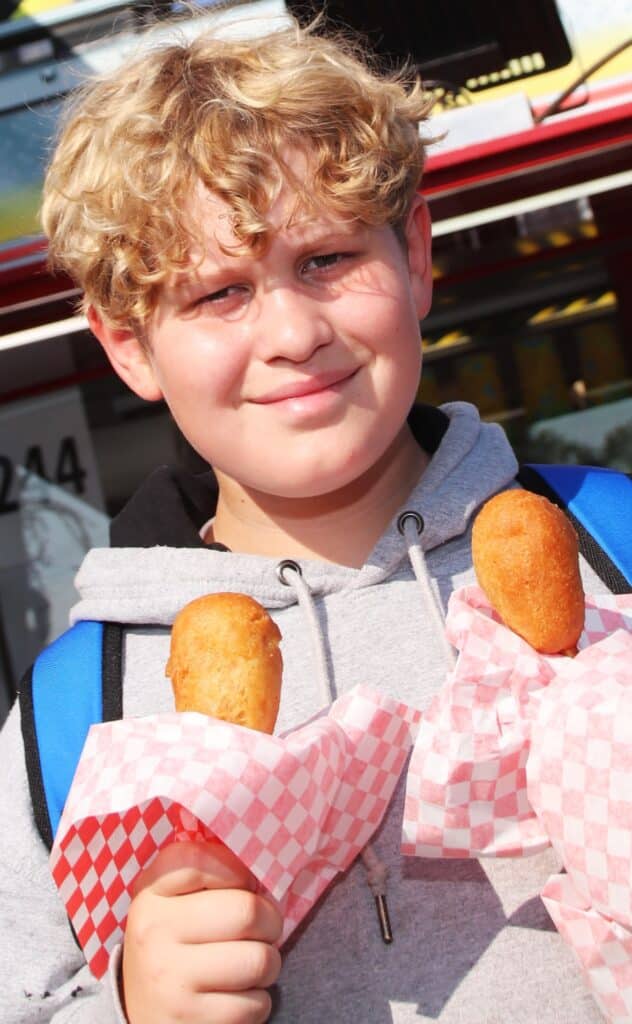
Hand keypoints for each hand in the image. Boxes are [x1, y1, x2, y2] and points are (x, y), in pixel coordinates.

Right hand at [121, 840, 282, 1023]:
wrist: (142, 1009)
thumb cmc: (175, 941)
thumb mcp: (174, 899)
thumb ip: (209, 872)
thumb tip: (264, 861)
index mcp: (151, 894)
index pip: (201, 859)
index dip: (237, 869)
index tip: (242, 884)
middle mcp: (154, 933)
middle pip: (247, 911)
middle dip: (270, 921)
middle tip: (262, 928)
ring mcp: (169, 981)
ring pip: (260, 960)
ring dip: (267, 963)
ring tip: (250, 963)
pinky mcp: (189, 1022)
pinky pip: (255, 1004)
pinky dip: (257, 1001)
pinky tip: (236, 995)